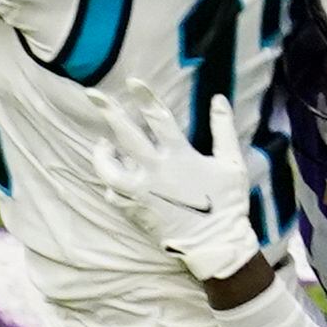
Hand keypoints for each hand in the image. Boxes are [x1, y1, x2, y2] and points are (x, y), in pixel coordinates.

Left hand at [91, 92, 265, 285]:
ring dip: (101, 153)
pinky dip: (111, 184)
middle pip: (125, 136)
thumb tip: (219, 98)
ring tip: (102, 144)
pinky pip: (113, 194)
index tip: (132, 82)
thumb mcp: (232, 163)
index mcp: (179, 156)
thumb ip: (224, 129)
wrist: (216, 245)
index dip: (145, 97)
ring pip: (108, 169)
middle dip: (109, 112)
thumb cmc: (227, 204)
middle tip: (93, 95)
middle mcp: (155, 171)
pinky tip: (114, 177)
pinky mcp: (135, 211)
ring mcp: (141, 192)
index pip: (158, 118)